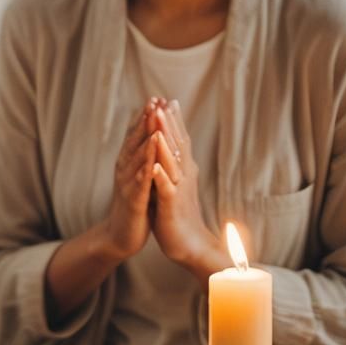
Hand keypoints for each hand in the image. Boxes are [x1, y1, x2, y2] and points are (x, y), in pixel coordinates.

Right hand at [100, 105, 158, 261]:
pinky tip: (151, 161)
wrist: (121, 235)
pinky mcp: (132, 201)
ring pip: (137, 158)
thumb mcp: (140, 177)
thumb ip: (144, 158)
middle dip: (146, 120)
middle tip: (154, 101)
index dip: (147, 116)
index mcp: (129, 163)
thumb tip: (153, 136)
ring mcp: (127, 184)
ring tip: (154, 123)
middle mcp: (125, 169)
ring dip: (145, 139)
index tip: (157, 97)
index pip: (139, 135)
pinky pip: (139, 183)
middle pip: (136, 140)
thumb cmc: (135, 205)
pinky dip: (145, 170)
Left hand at [148, 100, 225, 285]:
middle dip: (168, 122)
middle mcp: (184, 176)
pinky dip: (162, 176)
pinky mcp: (171, 206)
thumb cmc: (179, 213)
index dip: (172, 120)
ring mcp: (178, 190)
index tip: (165, 99)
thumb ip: (175, 164)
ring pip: (172, 162)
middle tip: (162, 100)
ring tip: (158, 121)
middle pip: (177, 145)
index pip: (178, 141)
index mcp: (183, 171)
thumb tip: (171, 144)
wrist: (190, 246)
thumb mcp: (176, 184)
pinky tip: (155, 165)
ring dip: (164, 140)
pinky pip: (167, 189)